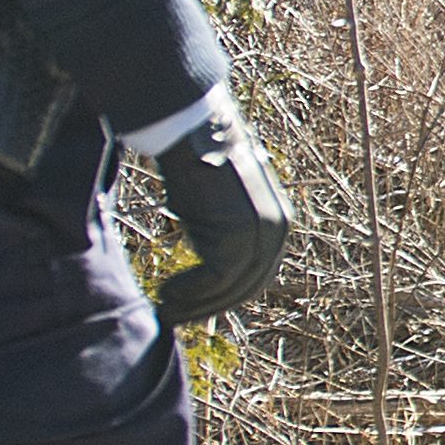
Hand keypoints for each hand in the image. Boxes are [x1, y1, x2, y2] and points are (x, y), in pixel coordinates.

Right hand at [146, 87, 289, 325]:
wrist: (192, 128)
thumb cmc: (197, 160)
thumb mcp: (221, 204)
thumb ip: (226, 234)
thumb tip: (213, 270)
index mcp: (279, 223)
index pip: (257, 275)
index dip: (225, 297)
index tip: (196, 307)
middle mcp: (277, 230)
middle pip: (246, 287)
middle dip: (209, 307)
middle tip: (175, 317)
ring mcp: (260, 233)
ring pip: (229, 288)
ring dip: (194, 304)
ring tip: (165, 308)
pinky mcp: (237, 234)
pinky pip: (214, 279)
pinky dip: (189, 292)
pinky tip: (166, 293)